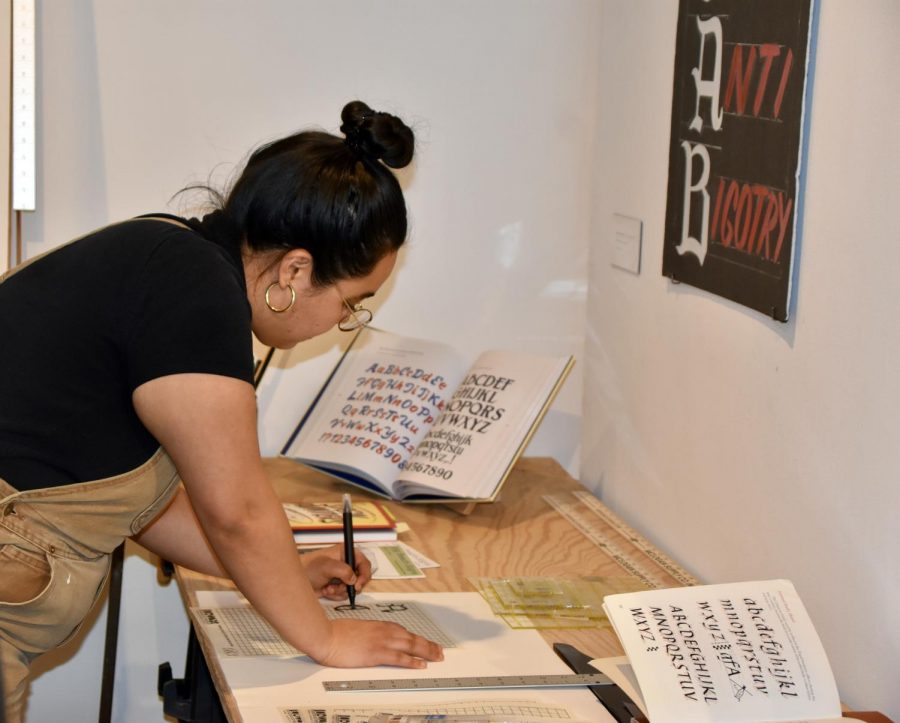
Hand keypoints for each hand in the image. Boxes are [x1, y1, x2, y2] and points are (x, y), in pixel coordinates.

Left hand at [300, 544, 372, 599]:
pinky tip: (326, 590)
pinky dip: (336, 594)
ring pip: (352, 588)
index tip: (357, 584)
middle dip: (350, 585)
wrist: (295, 582)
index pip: (364, 563)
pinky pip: (344, 594)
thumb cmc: (308, 568)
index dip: (364, 574)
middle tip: (342, 587)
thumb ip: (343, 570)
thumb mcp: (326, 566)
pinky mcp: (338, 586)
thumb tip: (353, 579)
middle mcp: (346, 564)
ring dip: (340, 590)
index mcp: (346, 553)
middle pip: (361, 577)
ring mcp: (342, 576)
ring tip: (328, 587)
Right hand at [315, 618, 443, 668]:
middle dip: (428, 645)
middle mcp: (384, 631)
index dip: (417, 638)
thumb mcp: (357, 629)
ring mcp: (381, 642)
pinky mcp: (376, 653)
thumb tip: (374, 639)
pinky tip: (421, 665)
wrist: (326, 635)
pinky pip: (399, 658)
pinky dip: (412, 661)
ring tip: (437, 657)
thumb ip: (369, 633)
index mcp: (379, 625)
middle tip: (439, 651)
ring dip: (426, 652)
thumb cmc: (337, 633)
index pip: (404, 632)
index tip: (426, 642)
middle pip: (412, 638)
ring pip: (410, 646)